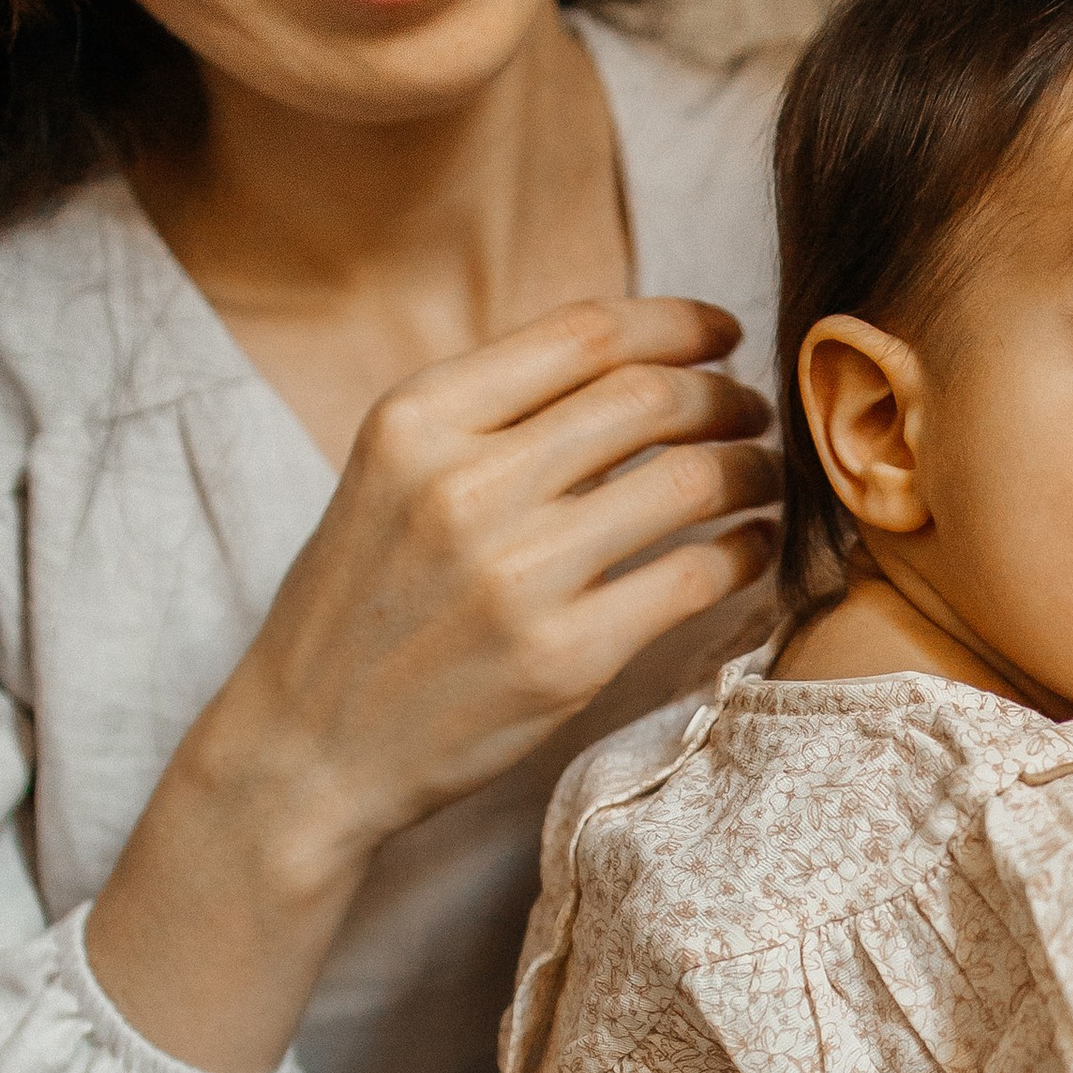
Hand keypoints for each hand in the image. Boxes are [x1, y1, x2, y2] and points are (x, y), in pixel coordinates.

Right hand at [86, 298, 775, 1072]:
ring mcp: (516, 575)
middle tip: (752, 412)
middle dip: (724, 394)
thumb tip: (631, 364)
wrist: (308, 749)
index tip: (721, 332)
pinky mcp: (564, 658)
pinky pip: (696, 577)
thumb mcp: (390, 477)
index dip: (675, 323)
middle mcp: (464, 484)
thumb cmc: (361, 608)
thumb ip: (490, 416)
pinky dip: (746, 552)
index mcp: (416, 420)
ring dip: (751, 470)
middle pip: (649, 397)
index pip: (584, 334)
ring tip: (764, 478)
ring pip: (690, 480)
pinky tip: (752, 549)